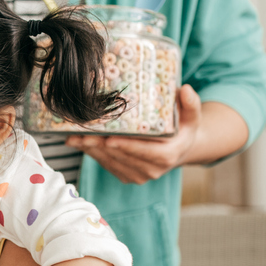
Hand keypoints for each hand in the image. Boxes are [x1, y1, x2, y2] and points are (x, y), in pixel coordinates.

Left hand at [67, 83, 201, 183]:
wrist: (178, 148)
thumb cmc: (182, 128)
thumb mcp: (191, 116)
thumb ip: (191, 104)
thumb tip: (186, 90)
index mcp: (167, 156)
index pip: (144, 152)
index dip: (125, 146)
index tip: (108, 139)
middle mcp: (152, 170)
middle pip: (121, 157)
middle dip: (99, 145)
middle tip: (80, 133)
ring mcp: (138, 175)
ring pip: (110, 162)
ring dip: (91, 150)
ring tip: (73, 136)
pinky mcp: (127, 175)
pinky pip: (106, 165)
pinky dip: (92, 153)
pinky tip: (79, 142)